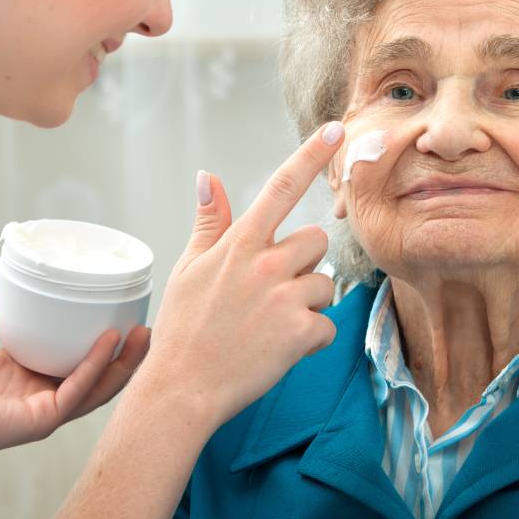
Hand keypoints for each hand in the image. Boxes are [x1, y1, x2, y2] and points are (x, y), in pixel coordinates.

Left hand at [0, 295, 150, 454]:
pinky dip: (94, 367)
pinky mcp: (38, 421)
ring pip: (96, 389)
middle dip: (124, 357)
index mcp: (25, 378)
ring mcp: (41, 411)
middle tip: (145, 328)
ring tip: (142, 335)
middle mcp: (38, 396)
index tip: (122, 321)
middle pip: (95, 379)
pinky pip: (75, 392)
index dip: (101, 348)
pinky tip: (109, 342)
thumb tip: (10, 293)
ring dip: (122, 364)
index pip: (75, 366)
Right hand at [139, 121, 345, 429]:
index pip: (280, 187)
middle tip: (271, 291)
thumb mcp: (188, 267)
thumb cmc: (183, 328)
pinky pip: (327, 325)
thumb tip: (208, 176)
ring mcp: (285, 298)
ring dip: (307, 303)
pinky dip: (311, 339)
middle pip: (316, 240)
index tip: (336, 128)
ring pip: (324, 284)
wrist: (182, 389)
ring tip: (270, 324)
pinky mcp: (301, 333)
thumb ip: (210, 221)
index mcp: (239, 243)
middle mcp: (265, 263)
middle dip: (303, 263)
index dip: (311, 154)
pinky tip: (280, 348)